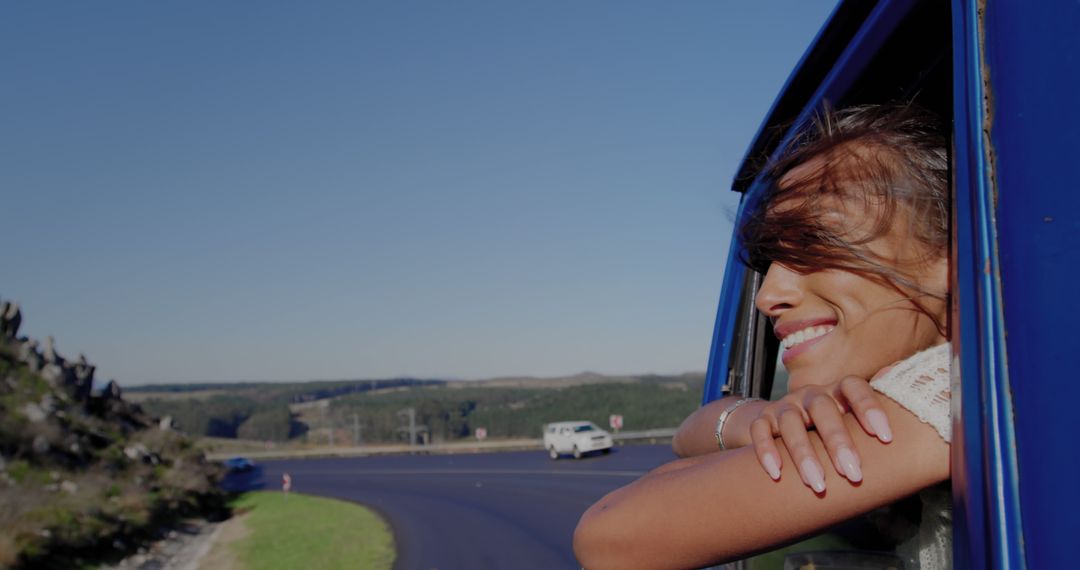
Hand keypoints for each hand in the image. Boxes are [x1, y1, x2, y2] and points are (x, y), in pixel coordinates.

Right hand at [749, 370, 894, 492]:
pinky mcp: (761, 420)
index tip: (886, 437)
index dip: (870, 408)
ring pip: (791, 424)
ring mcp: (784, 406)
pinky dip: (766, 452)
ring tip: (817, 484)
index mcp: (837, 391)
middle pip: (823, 410)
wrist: (776, 421)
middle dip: (838, 442)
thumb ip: (876, 424)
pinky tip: (777, 473)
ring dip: (804, 455)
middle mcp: (810, 395)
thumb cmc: (825, 427)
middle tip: (853, 472)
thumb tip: (926, 423)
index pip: (854, 387)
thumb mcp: (850, 421)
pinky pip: (760, 432)